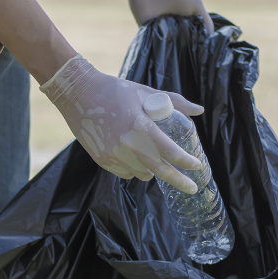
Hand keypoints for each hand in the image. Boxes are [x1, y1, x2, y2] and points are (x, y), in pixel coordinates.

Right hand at [40, 54, 203, 193]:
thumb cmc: (114, 90)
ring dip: (152, 170)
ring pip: (142, 173)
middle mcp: (127, 144)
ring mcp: (112, 154)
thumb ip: (175, 102)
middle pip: (159, 170)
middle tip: (192, 188)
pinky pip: (125, 173)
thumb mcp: (145, 92)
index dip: (186, 161)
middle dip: (179, 180)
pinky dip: (134, 169)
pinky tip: (133, 157)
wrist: (77, 94)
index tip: (197, 166)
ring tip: (153, 159)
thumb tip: (199, 110)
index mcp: (139, 126)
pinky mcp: (102, 160)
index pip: (169, 150)